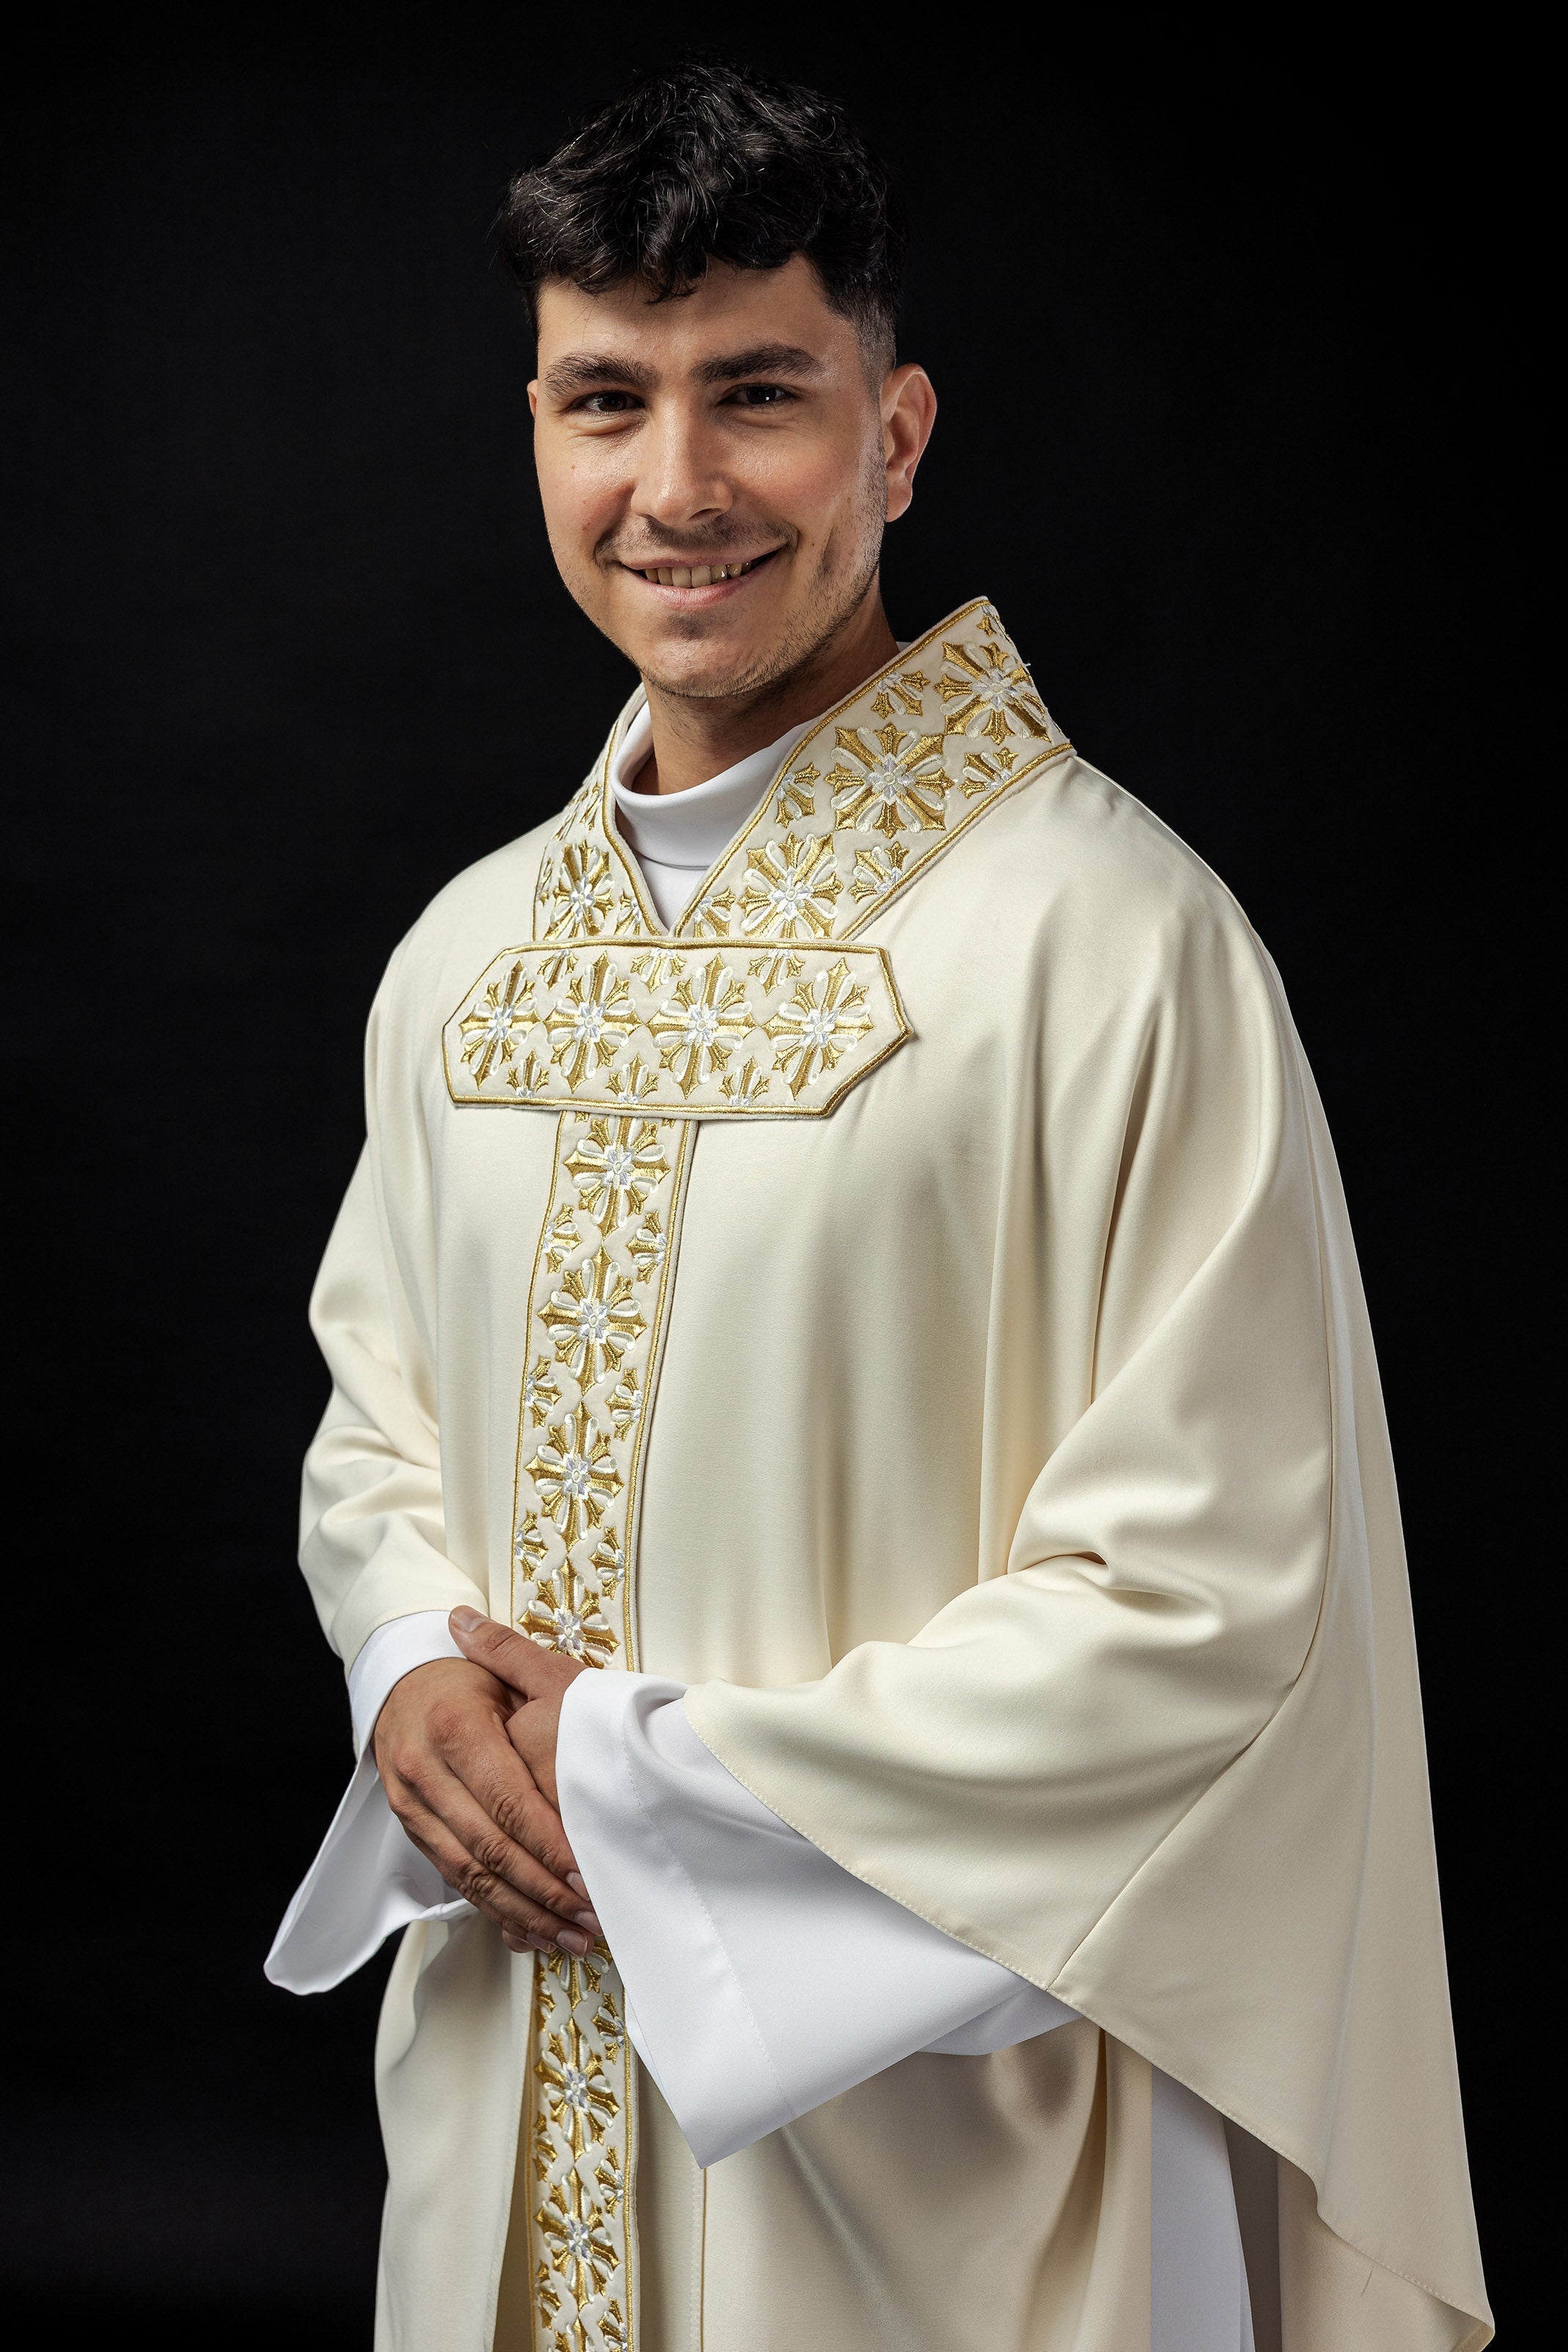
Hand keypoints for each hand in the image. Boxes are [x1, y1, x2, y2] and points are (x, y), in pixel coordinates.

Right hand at [372, 1647, 600, 1956]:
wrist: (397, 1688)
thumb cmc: (462, 1679)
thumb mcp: (497, 1669)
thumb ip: (519, 1664)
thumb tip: (536, 1651)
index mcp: (453, 1728)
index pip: (507, 1800)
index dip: (548, 1844)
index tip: (587, 1875)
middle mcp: (425, 1772)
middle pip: (490, 1847)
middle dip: (544, 1890)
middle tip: (591, 1916)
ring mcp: (413, 1806)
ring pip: (471, 1874)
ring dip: (524, 1913)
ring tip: (572, 1935)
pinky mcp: (414, 1830)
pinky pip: (456, 1879)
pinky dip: (496, 1910)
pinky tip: (532, 1932)